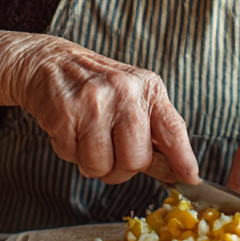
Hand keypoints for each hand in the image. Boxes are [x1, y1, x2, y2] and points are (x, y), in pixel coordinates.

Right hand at [0, 29, 198, 185]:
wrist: (49, 63)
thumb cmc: (96, 88)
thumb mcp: (133, 98)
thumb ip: (154, 132)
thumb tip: (177, 171)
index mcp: (148, 88)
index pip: (172, 128)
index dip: (182, 158)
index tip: (190, 177)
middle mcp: (126, 92)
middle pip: (136, 161)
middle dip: (121, 168)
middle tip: (109, 151)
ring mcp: (95, 102)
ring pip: (102, 167)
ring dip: (92, 163)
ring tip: (87, 137)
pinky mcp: (66, 114)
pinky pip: (73, 158)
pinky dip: (69, 152)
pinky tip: (69, 128)